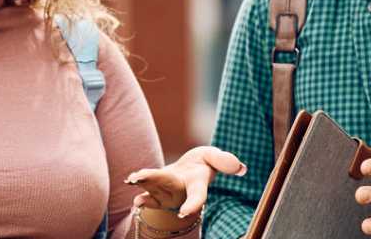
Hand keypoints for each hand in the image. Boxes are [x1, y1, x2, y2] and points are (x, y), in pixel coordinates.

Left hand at [125, 146, 247, 218]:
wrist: (190, 169)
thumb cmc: (203, 163)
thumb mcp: (215, 157)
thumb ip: (224, 161)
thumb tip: (241, 168)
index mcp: (198, 184)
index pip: (198, 196)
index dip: (192, 205)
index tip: (184, 213)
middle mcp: (182, 191)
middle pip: (169, 188)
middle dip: (155, 183)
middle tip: (140, 177)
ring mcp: (167, 192)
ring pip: (155, 189)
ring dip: (143, 184)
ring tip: (133, 178)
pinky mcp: (156, 190)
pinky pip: (147, 194)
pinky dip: (139, 190)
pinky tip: (129, 182)